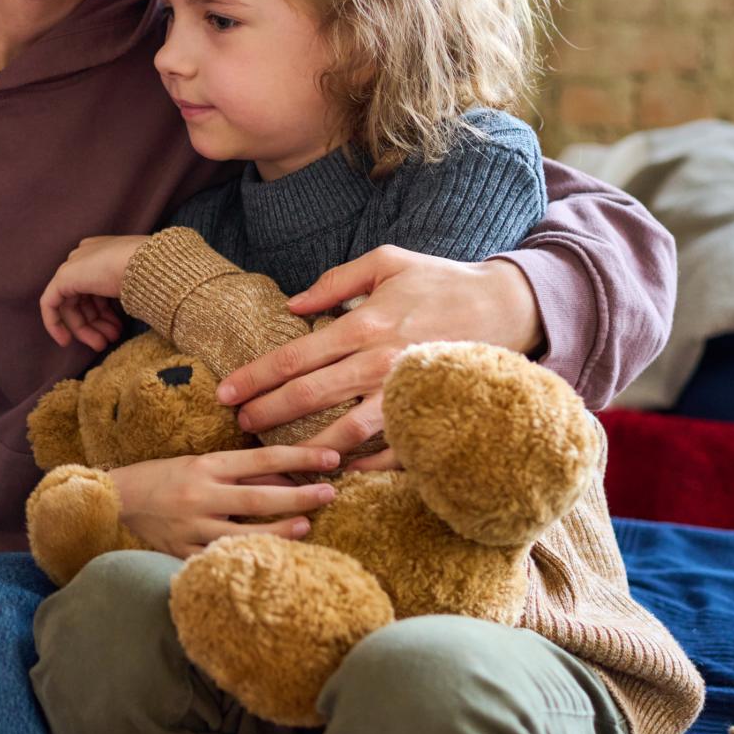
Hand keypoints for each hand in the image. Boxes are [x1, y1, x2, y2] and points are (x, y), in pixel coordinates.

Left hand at [38, 234, 147, 351]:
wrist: (148, 267)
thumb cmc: (152, 276)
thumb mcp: (138, 286)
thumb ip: (123, 296)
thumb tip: (121, 315)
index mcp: (103, 253)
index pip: (97, 289)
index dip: (105, 313)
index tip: (117, 331)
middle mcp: (86, 256)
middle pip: (85, 298)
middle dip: (97, 323)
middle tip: (110, 340)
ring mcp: (73, 265)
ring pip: (71, 305)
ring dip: (86, 329)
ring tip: (102, 344)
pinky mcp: (63, 277)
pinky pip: (50, 303)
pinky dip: (54, 323)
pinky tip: (65, 341)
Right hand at [108, 444, 343, 556]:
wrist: (117, 499)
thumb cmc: (163, 477)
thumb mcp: (200, 463)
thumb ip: (239, 472)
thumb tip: (286, 478)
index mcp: (206, 466)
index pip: (262, 459)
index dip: (300, 458)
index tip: (331, 459)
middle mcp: (201, 494)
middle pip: (260, 497)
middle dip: (300, 496)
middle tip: (330, 494)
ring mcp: (192, 526)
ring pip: (244, 533)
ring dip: (280, 530)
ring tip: (306, 525)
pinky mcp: (183, 552)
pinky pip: (220, 560)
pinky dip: (246, 558)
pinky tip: (268, 560)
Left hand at [214, 247, 542, 461]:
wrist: (508, 305)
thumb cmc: (442, 281)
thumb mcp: (387, 262)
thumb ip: (335, 282)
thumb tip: (293, 304)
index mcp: (364, 324)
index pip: (295, 357)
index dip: (255, 377)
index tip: (225, 393)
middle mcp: (380, 362)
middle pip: (309, 396)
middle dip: (267, 413)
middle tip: (237, 425)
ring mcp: (407, 393)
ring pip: (347, 432)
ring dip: (307, 448)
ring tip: (278, 459)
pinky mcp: (432, 413)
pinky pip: (394, 451)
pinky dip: (365, 466)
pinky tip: (337, 470)